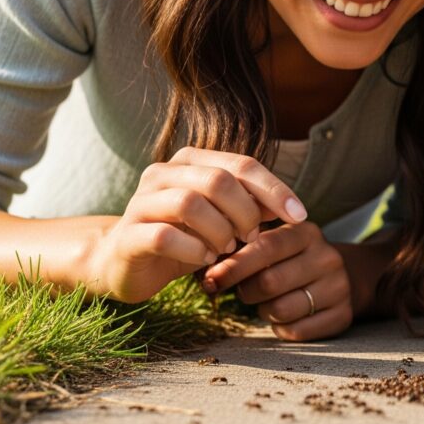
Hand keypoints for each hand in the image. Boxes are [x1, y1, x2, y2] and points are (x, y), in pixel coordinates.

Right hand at [88, 147, 308, 302]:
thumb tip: (289, 207)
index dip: (275, 189)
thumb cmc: (183, 237)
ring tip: (227, 248)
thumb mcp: (222, 219)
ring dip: (220, 230)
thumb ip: (250, 206)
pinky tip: (206, 260)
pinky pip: (165, 237)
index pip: (242, 164)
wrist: (123, 263)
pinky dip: (194, 250)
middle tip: (251, 237)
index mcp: (190, 161)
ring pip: (190, 203)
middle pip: (218, 180)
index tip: (299, 215)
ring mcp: (141, 202)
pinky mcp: (128, 235)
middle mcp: (163, 173)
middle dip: (245, 212)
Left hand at [201, 221, 352, 341]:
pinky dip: (282, 328)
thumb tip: (201, 265)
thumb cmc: (290, 260)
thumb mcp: (273, 243)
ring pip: (281, 309)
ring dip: (264, 310)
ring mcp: (339, 287)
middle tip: (241, 291)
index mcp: (306, 232)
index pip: (266, 247)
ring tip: (268, 301)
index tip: (210, 279)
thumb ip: (241, 247)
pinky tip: (286, 315)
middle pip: (269, 282)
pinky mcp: (343, 316)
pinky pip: (296, 332)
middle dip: (246, 291)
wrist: (343, 276)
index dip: (234, 265)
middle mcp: (328, 257)